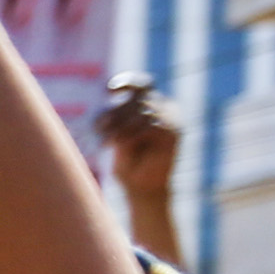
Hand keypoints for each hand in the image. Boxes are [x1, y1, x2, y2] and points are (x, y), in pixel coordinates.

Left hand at [98, 79, 183, 203]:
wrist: (143, 191)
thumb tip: (109, 93)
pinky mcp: (174, 133)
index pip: (142, 84)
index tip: (110, 90)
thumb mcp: (117, 136)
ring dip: (120, 125)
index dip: (126, 82)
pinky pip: (150, 124)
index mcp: (152, 107)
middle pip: (137, 97)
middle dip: (115, 113)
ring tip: (106, 142)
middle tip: (99, 130)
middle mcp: (166, 110)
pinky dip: (131, 133)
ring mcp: (173, 120)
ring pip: (142, 109)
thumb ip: (116, 116)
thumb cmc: (128, 164)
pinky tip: (119, 145)